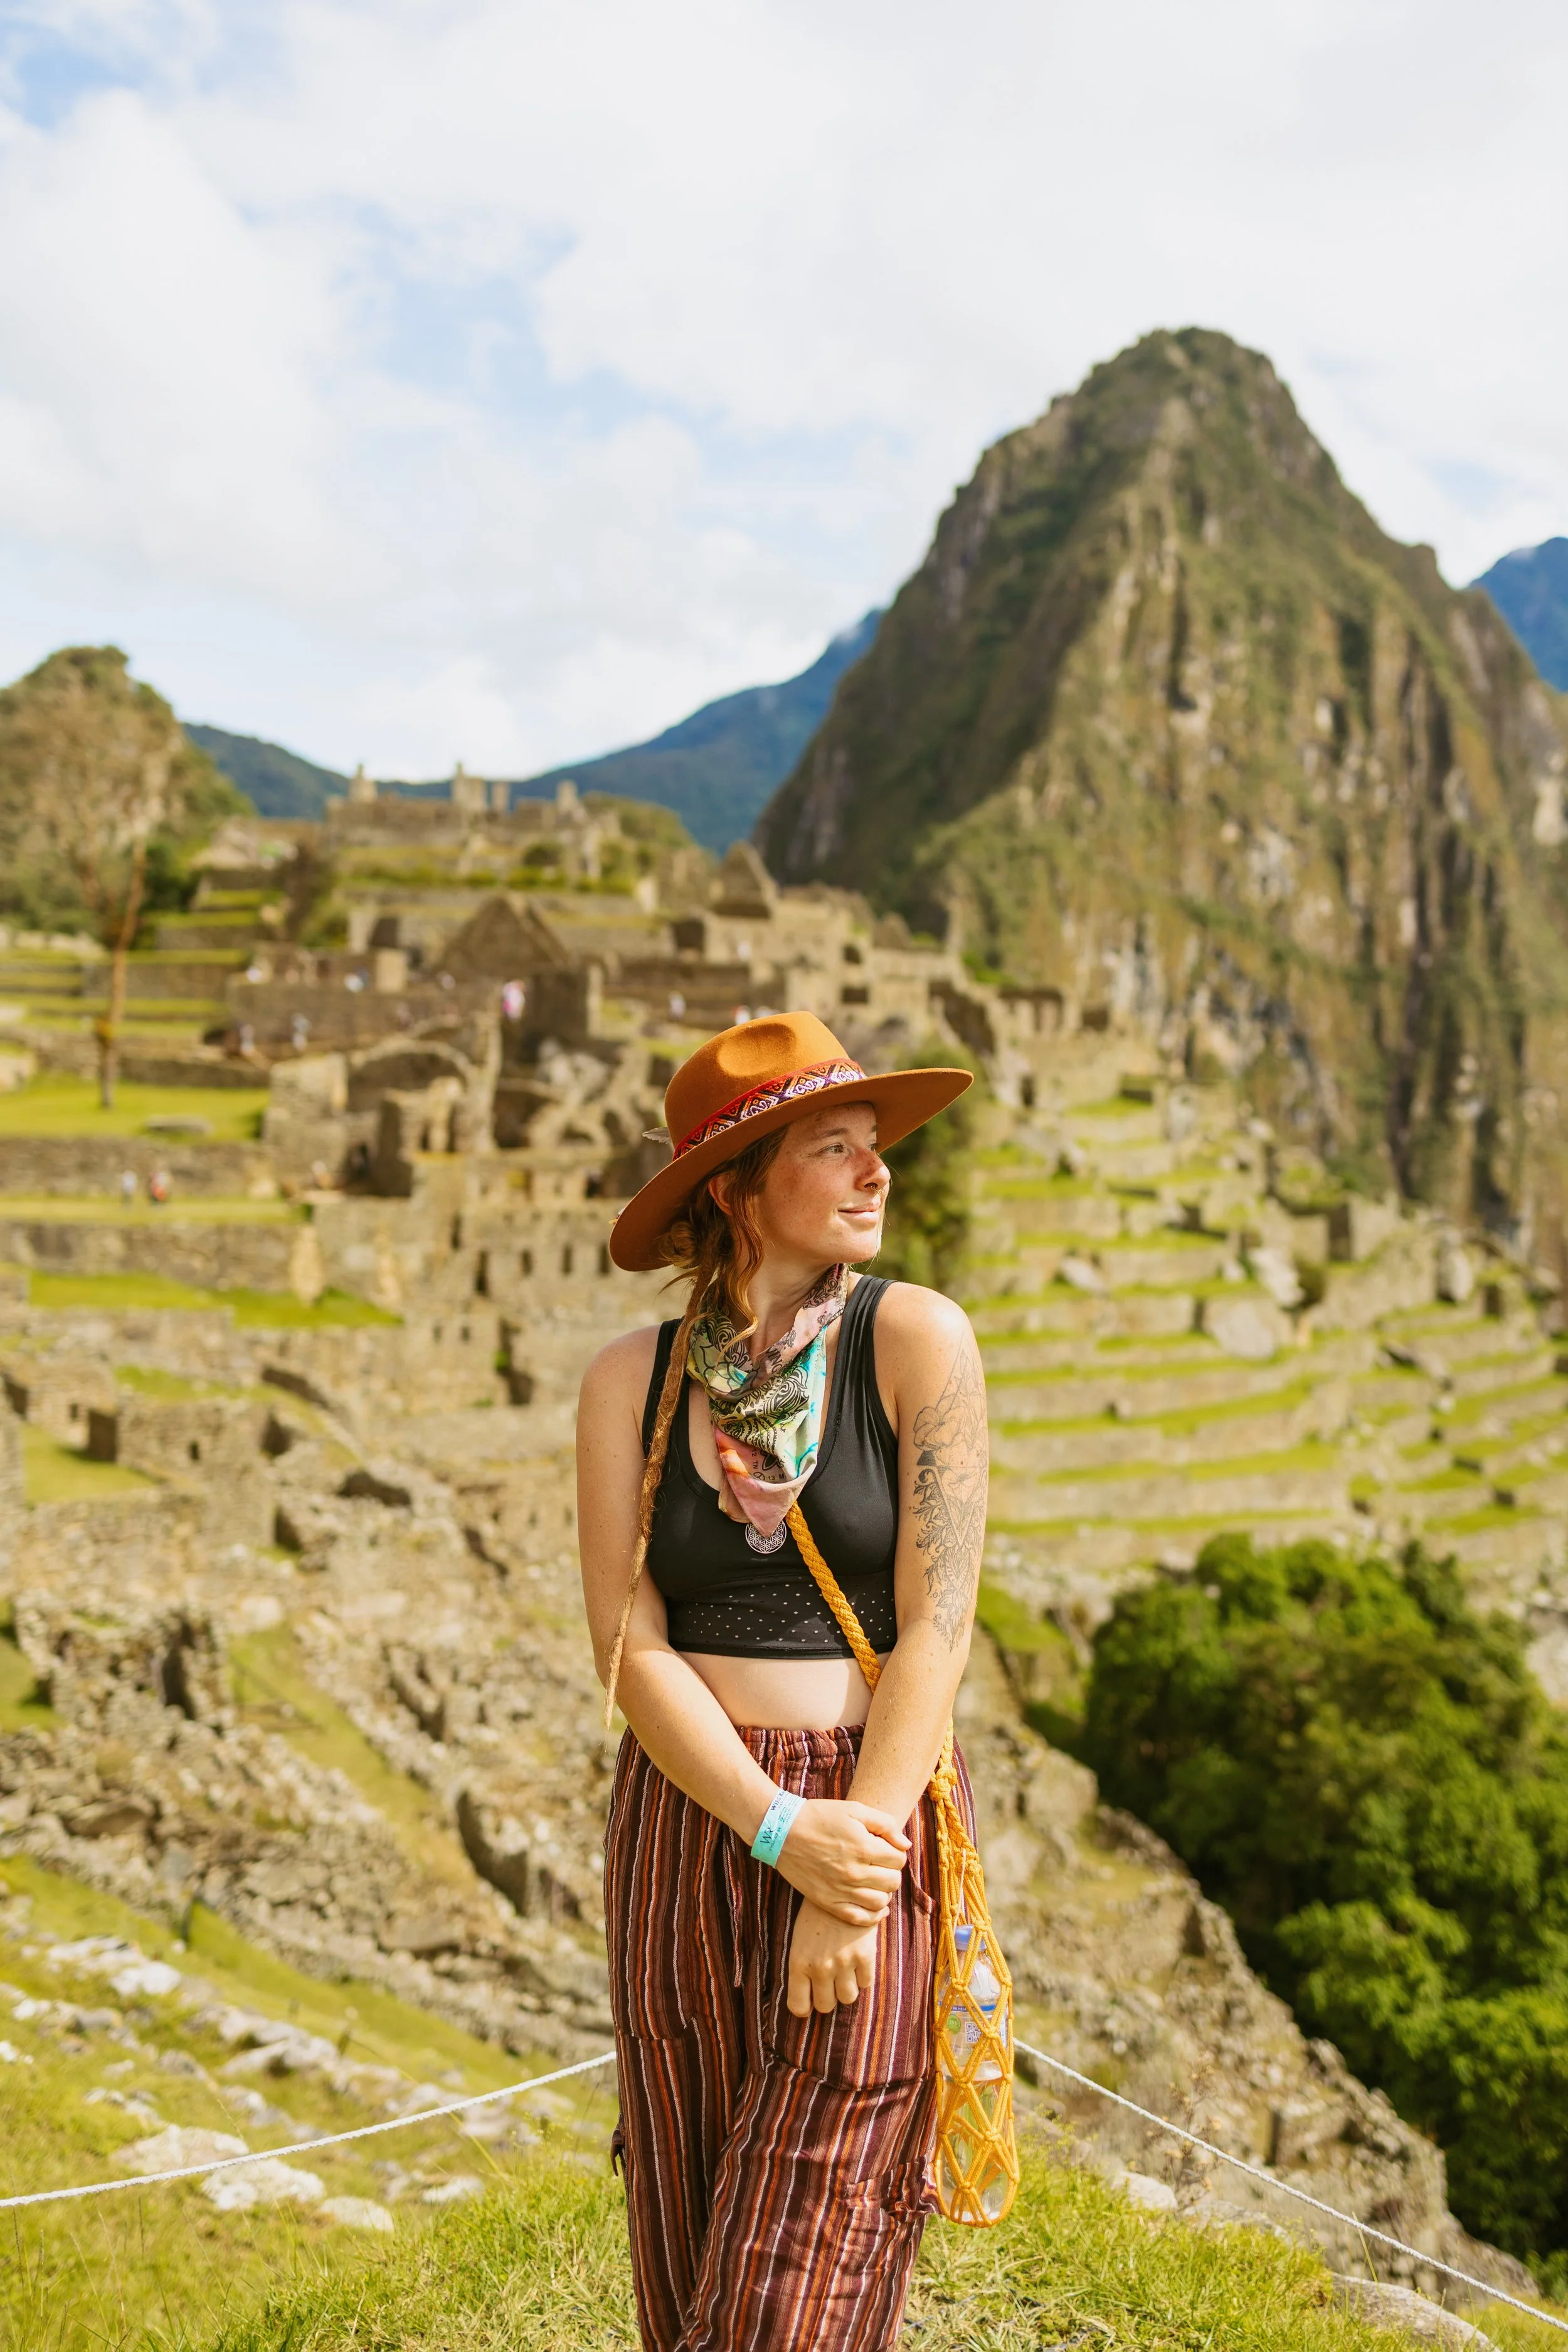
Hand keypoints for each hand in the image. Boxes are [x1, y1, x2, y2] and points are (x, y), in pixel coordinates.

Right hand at [773, 1798, 908, 1926]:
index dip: (896, 1852)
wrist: (782, 1832)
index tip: (886, 1848)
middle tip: (882, 1864)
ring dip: (884, 1891)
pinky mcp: (828, 1902)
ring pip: (880, 1901)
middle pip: (892, 1881)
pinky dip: (874, 1915)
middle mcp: (854, 1872)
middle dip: (892, 1871)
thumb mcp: (854, 1809)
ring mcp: (841, 1890)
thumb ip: (885, 1824)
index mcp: (863, 1847)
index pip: (898, 1859)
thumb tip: (906, 1844)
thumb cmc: (819, 1816)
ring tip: (876, 1881)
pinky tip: (876, 1906)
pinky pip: (860, 1918)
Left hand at [787, 1898, 878, 2016]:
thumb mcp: (799, 1939)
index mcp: (798, 1962)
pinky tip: (859, 1959)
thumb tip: (807, 2002)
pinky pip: (866, 1983)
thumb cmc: (816, 1914)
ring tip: (846, 1970)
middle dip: (829, 1997)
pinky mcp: (865, 1955)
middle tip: (831, 1982)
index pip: (798, 2006)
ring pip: (848, 1998)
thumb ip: (803, 1967)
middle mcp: (819, 1967)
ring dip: (847, 1987)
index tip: (810, 2000)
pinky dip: (863, 1976)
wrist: (840, 1884)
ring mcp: (843, 1962)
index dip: (805, 2007)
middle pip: (826, 2006)